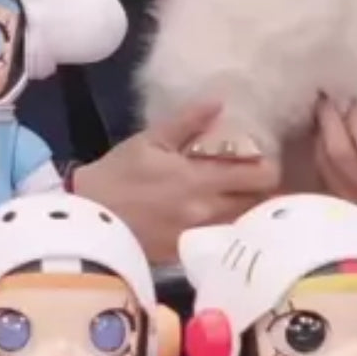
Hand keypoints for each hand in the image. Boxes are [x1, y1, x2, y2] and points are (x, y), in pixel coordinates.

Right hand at [72, 102, 280, 263]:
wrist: (87, 219)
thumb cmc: (116, 175)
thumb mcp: (148, 140)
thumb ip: (187, 122)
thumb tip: (219, 102)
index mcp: (201, 180)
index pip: (260, 177)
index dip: (268, 166)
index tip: (258, 159)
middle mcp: (207, 211)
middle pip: (257, 204)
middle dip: (259, 191)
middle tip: (247, 179)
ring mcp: (197, 235)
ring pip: (239, 223)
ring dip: (241, 209)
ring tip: (230, 197)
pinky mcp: (185, 253)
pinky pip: (217, 239)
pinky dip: (220, 227)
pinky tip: (208, 217)